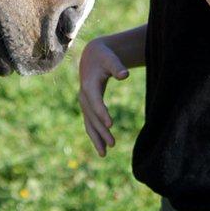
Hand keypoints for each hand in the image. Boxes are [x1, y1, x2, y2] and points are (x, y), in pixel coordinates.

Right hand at [78, 38, 128, 156]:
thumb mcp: (111, 59)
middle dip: (101, 130)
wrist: (92, 57)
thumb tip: (125, 75)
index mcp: (89, 84)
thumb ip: (117, 66)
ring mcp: (84, 102)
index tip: (110, 125)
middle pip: (92, 116)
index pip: (95, 101)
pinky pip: (90, 123)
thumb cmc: (104, 57)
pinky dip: (95, 135)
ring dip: (96, 137)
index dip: (102, 112)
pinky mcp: (88, 106)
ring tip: (104, 153)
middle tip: (113, 144)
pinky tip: (102, 148)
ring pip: (89, 123)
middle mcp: (84, 95)